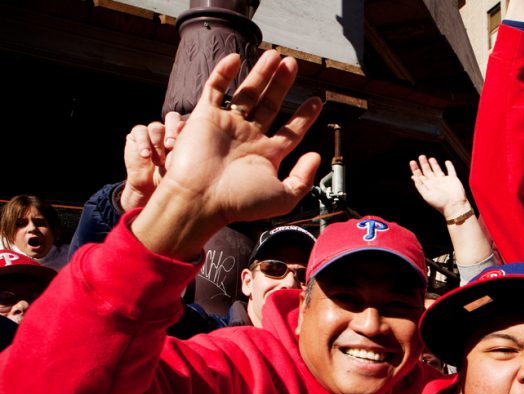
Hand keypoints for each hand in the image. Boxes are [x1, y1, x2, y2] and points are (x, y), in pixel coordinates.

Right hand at [121, 113, 184, 211]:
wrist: (150, 186)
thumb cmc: (170, 176)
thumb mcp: (180, 165)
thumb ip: (185, 150)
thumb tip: (185, 134)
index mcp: (182, 134)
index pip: (185, 123)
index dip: (185, 129)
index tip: (186, 143)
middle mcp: (168, 130)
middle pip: (172, 118)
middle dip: (172, 131)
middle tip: (171, 146)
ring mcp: (153, 131)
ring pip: (156, 127)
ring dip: (158, 144)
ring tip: (159, 161)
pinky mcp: (137, 135)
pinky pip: (140, 131)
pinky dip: (144, 144)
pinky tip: (146, 155)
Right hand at [134, 50, 321, 256]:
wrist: (200, 199)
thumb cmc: (240, 203)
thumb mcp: (283, 198)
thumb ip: (303, 179)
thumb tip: (316, 156)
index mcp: (267, 155)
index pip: (292, 130)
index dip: (305, 115)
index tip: (319, 100)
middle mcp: (249, 138)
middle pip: (270, 104)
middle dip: (282, 84)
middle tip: (292, 63)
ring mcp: (228, 126)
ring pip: (247, 93)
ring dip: (261, 73)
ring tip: (275, 55)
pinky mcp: (205, 117)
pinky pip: (214, 90)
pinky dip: (223, 73)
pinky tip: (236, 58)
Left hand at [410, 156, 471, 218]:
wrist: (455, 206)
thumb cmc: (440, 202)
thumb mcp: (427, 194)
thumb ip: (420, 185)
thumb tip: (413, 177)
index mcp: (428, 186)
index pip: (420, 176)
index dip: (415, 169)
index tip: (412, 162)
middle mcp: (435, 183)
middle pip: (428, 171)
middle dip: (424, 164)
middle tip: (421, 156)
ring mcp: (444, 181)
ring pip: (438, 170)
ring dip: (434, 164)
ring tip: (430, 158)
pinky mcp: (453, 179)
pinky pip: (451, 171)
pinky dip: (449, 166)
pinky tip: (447, 162)